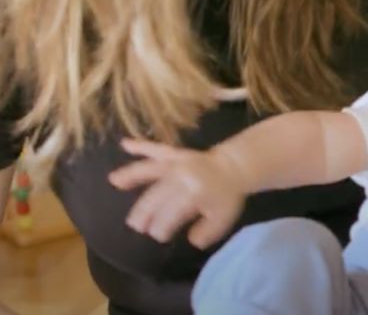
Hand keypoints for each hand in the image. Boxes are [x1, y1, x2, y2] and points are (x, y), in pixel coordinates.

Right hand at [108, 138, 247, 247]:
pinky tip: (124, 143)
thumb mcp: (222, 218)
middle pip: (156, 196)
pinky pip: (157, 148)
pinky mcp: (176, 153)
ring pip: (150, 169)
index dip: (161, 227)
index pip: (170, 213)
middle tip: (136, 227)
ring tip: (115, 182)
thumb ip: (207, 232)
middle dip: (144, 213)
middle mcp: (183, 176)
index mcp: (195, 193)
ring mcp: (178, 162)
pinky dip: (141, 145)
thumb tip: (190, 240)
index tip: (158, 236)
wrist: (236, 167)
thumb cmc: (226, 195)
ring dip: (132, 176)